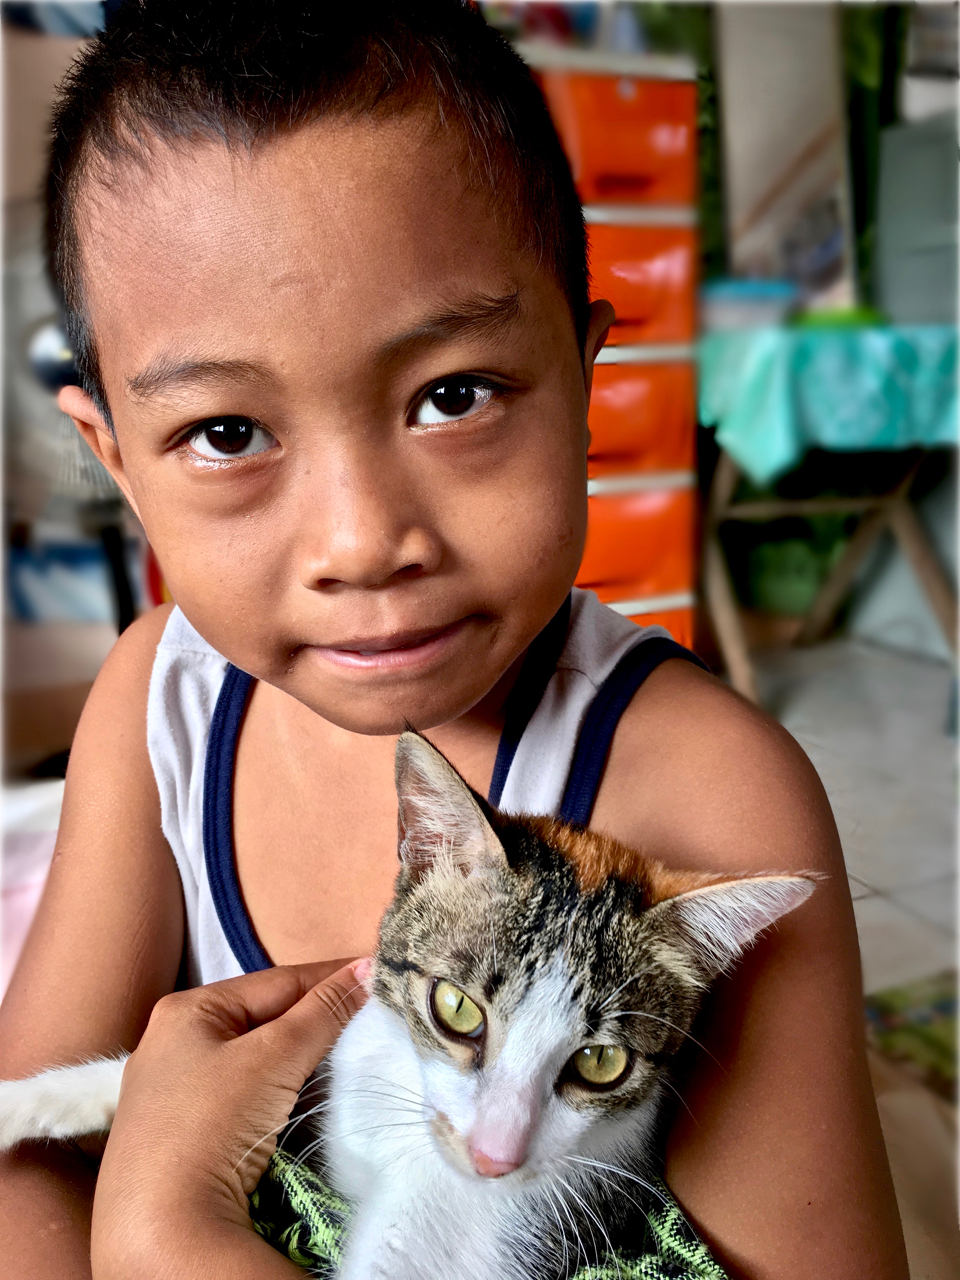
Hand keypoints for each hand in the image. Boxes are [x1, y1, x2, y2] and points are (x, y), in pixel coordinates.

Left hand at [91, 959, 368, 1279]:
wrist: (163, 1229)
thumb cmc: (210, 1124)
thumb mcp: (273, 1056)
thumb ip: (323, 1010)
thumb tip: (367, 967)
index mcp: (186, 1011)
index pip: (275, 982)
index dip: (330, 979)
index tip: (379, 974)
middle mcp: (172, 1044)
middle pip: (265, 1019)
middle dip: (316, 1020)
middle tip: (373, 1015)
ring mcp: (175, 1094)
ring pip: (257, 1060)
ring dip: (300, 1059)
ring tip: (351, 1052)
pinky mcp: (184, 1137)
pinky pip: (245, 1096)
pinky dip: (279, 1091)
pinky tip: (307, 1095)